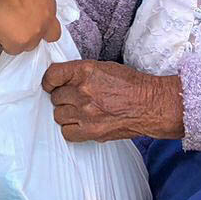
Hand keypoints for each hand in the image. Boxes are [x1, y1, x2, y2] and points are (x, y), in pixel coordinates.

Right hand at [0, 0, 60, 54]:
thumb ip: (32, 1)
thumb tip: (25, 5)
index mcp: (49, 3)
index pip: (51, 23)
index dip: (40, 24)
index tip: (29, 22)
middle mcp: (45, 20)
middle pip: (41, 37)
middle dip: (30, 34)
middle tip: (15, 26)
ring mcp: (34, 34)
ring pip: (27, 45)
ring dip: (17, 39)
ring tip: (3, 24)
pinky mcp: (19, 43)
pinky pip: (12, 49)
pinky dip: (4, 42)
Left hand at [42, 60, 184, 142]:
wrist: (150, 104)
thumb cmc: (131, 85)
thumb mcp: (104, 67)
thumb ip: (81, 73)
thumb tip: (63, 80)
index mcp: (85, 71)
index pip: (52, 74)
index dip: (50, 81)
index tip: (52, 85)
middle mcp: (83, 91)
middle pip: (55, 97)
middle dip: (63, 98)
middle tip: (75, 99)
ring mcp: (86, 113)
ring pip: (59, 115)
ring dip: (67, 113)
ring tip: (80, 111)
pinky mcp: (91, 131)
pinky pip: (67, 132)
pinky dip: (71, 129)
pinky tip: (81, 124)